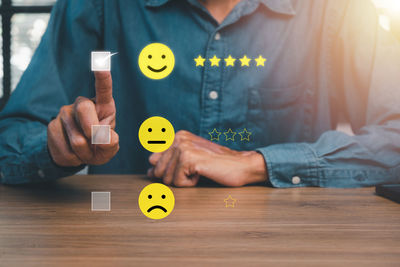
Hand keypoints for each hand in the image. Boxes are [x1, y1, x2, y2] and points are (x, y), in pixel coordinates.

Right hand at [47, 71, 118, 166]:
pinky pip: (66, 150)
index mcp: (103, 106)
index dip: (103, 77)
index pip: (103, 89)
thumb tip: (104, 138)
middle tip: (96, 142)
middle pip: (84, 109)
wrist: (77, 155)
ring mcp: (65, 114)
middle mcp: (82, 104)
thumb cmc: (98, 147)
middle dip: (93, 130)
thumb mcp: (110, 147)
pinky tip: (75, 153)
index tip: (101, 61)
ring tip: (86, 150)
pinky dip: (74, 159)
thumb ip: (111, 143)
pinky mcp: (52, 127)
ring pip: (77, 139)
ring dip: (85, 153)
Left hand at [147, 130, 267, 186]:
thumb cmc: (217, 165)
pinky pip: (178, 183)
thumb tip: (149, 172)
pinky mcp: (189, 158)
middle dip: (174, 177)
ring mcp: (182, 147)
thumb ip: (169, 163)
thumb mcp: (190, 161)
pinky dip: (190, 184)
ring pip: (166, 179)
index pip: (154, 160)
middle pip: (158, 171)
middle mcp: (177, 139)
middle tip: (194, 171)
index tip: (186, 169)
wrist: (241, 166)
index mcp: (177, 136)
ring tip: (199, 172)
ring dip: (183, 181)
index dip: (166, 171)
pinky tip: (202, 174)